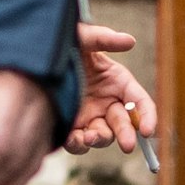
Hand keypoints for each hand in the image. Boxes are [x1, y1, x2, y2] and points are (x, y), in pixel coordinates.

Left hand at [65, 24, 160, 157]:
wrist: (35, 61)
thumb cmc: (65, 47)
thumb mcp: (83, 38)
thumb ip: (104, 38)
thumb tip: (129, 41)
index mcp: (118, 82)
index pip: (139, 102)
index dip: (147, 116)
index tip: (149, 130)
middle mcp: (107, 102)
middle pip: (123, 123)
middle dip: (127, 135)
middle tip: (128, 146)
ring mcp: (90, 117)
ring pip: (103, 136)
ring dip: (100, 139)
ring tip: (90, 136)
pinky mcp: (72, 127)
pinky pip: (78, 142)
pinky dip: (78, 144)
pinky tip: (73, 139)